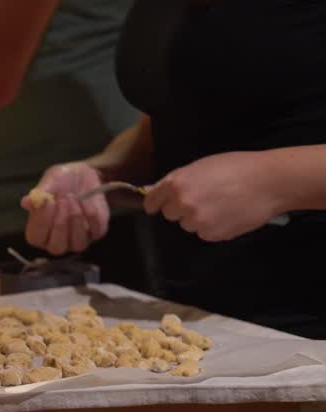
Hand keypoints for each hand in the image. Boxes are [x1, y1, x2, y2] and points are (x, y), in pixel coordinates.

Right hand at [21, 163, 110, 255]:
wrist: (81, 175)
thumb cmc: (58, 182)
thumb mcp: (46, 184)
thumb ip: (37, 195)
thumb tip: (27, 203)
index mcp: (38, 233)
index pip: (36, 238)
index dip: (42, 221)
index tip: (47, 201)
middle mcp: (57, 242)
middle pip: (57, 247)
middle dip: (61, 222)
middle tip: (64, 199)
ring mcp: (77, 241)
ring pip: (78, 243)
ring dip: (76, 217)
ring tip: (74, 197)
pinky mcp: (96, 233)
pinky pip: (96, 230)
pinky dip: (91, 212)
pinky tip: (86, 199)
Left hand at [143, 151, 279, 241]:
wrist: (270, 182)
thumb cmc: (238, 167)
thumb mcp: (202, 166)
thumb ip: (178, 180)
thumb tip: (156, 190)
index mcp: (177, 183)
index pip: (152, 201)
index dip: (157, 203)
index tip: (159, 205)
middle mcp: (182, 204)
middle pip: (170, 215)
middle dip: (181, 209)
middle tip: (204, 198)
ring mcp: (196, 221)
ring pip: (188, 225)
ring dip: (198, 218)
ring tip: (221, 204)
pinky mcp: (211, 234)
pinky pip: (204, 233)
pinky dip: (213, 227)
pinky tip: (228, 214)